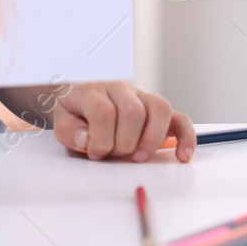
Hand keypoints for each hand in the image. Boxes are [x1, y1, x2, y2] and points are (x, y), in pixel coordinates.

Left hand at [49, 81, 195, 162]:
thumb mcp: (61, 119)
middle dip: (124, 142)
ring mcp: (141, 96)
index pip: (104, 112)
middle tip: (115, 154)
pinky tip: (183, 155)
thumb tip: (86, 140)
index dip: (100, 138)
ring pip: (159, 108)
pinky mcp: (156, 109)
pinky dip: (185, 136)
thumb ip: (69, 131)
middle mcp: (120, 89)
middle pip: (133, 111)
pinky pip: (178, 117)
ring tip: (139, 156)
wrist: (81, 91)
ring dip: (151, 139)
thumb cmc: (74, 109)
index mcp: (94, 90)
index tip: (95, 153)